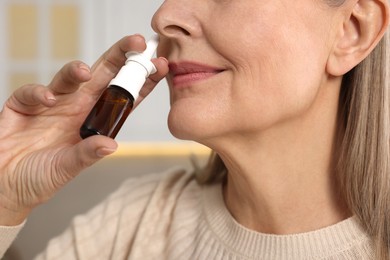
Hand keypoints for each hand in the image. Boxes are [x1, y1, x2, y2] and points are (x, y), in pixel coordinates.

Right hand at [0, 35, 168, 225]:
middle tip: (138, 43)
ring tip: (84, 72)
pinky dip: (39, 93)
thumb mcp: (67, 168)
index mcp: (95, 121)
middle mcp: (78, 107)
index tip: (160, 66)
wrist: (5, 185)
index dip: (142, 81)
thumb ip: (87, 154)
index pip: (124, 97)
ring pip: (70, 78)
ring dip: (77, 71)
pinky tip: (46, 100)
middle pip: (103, 75)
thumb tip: (111, 145)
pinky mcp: (24, 105)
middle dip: (121, 57)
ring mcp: (52, 104)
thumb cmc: (40, 177)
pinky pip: (33, 92)